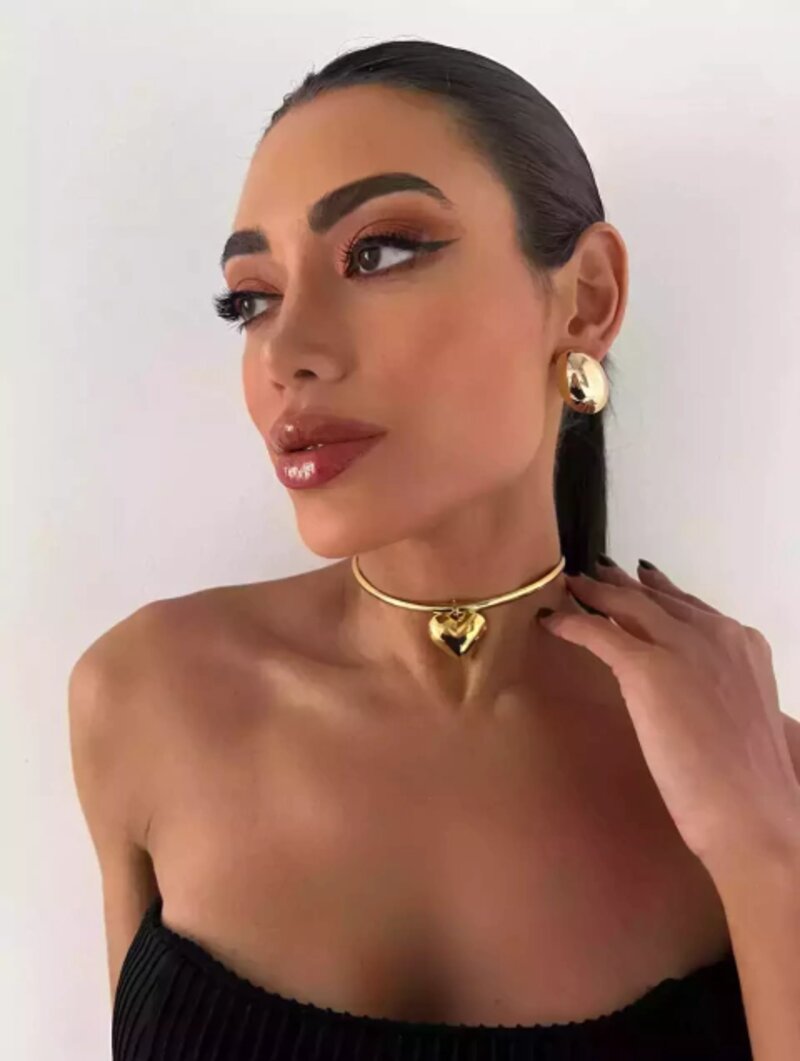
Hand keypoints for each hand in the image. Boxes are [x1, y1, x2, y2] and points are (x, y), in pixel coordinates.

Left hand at [539, 559, 799, 880]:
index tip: (638, 580)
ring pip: (627, 604)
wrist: (750, 809)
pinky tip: (552, 621)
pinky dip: (572, 623)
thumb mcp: (743, 713)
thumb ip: (720, 689)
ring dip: (595, 592)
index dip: (659, 592)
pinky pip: (600, 634)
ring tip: (571, 585)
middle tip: (596, 572)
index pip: (690, 606)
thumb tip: (697, 690)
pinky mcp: (648, 669)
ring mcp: (681, 647)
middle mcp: (715, 634)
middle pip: (656, 597)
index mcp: (743, 644)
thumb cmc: (750, 779)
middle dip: (623, 584)